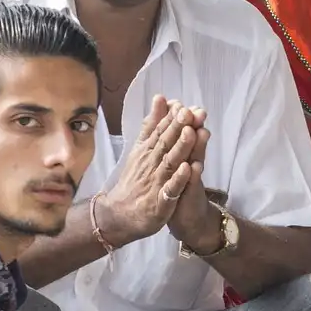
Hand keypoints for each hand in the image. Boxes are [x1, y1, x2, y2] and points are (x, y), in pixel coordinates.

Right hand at [95, 96, 199, 246]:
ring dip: (180, 148)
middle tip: (188, 112)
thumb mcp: (141, 147)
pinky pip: (171, 189)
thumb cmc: (135, 179)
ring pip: (170, 163)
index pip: (160, 130)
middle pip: (165, 143)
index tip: (183, 103)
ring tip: (191, 133)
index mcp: (148, 150)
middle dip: (177, 127)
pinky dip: (179, 179)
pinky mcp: (160, 201)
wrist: (119, 213)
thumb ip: (152, 124)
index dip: (172, 118)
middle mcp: (151, 163)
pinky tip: (187, 169)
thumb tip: (161, 97)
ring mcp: (156, 182)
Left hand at [164, 106, 220, 249]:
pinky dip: (191, 177)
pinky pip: (190, 186)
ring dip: (196, 147)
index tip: (177, 102)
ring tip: (197, 132)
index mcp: (182, 155)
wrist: (187, 219)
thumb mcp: (173, 163)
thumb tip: (167, 118)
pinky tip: (192, 167)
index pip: (182, 134)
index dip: (180, 119)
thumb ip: (171, 140)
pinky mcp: (189, 198)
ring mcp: (191, 181)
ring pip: (195, 161)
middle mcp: (190, 165)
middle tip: (195, 110)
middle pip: (192, 143)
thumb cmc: (176, 188)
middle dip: (192, 127)